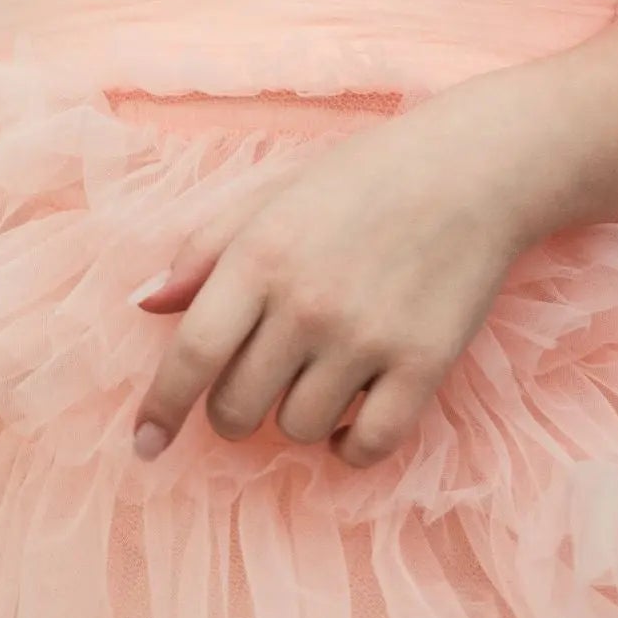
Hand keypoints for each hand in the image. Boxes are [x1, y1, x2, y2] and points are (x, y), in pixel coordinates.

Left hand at [129, 107, 527, 468]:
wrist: (474, 169)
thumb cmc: (363, 180)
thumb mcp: (272, 197)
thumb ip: (203, 250)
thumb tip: (145, 305)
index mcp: (261, 257)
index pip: (191, 356)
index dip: (159, 410)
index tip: (143, 444)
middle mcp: (308, 304)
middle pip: (236, 407)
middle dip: (230, 409)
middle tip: (254, 382)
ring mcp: (368, 339)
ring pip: (295, 429)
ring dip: (292, 418)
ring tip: (316, 376)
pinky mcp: (424, 366)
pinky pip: (365, 446)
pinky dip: (346, 448)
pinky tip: (348, 422)